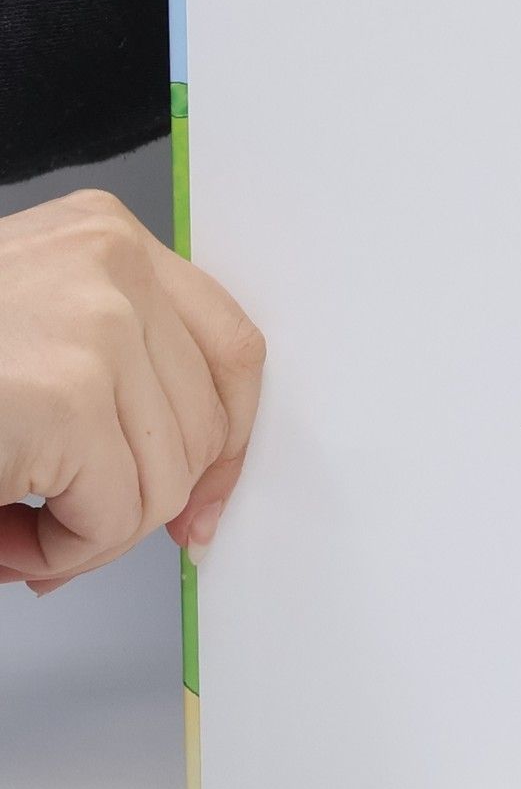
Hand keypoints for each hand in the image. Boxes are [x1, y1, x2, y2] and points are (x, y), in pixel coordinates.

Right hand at [0, 191, 264, 591]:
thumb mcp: (33, 337)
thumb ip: (117, 379)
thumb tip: (197, 488)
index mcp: (102, 238)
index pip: (231, 349)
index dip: (228, 443)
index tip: (204, 502)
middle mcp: (109, 263)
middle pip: (206, 425)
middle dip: (140, 501)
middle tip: (58, 524)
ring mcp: (94, 323)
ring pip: (165, 479)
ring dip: (91, 531)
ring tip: (13, 522)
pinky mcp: (63, 394)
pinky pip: (117, 515)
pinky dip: (63, 550)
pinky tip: (7, 532)